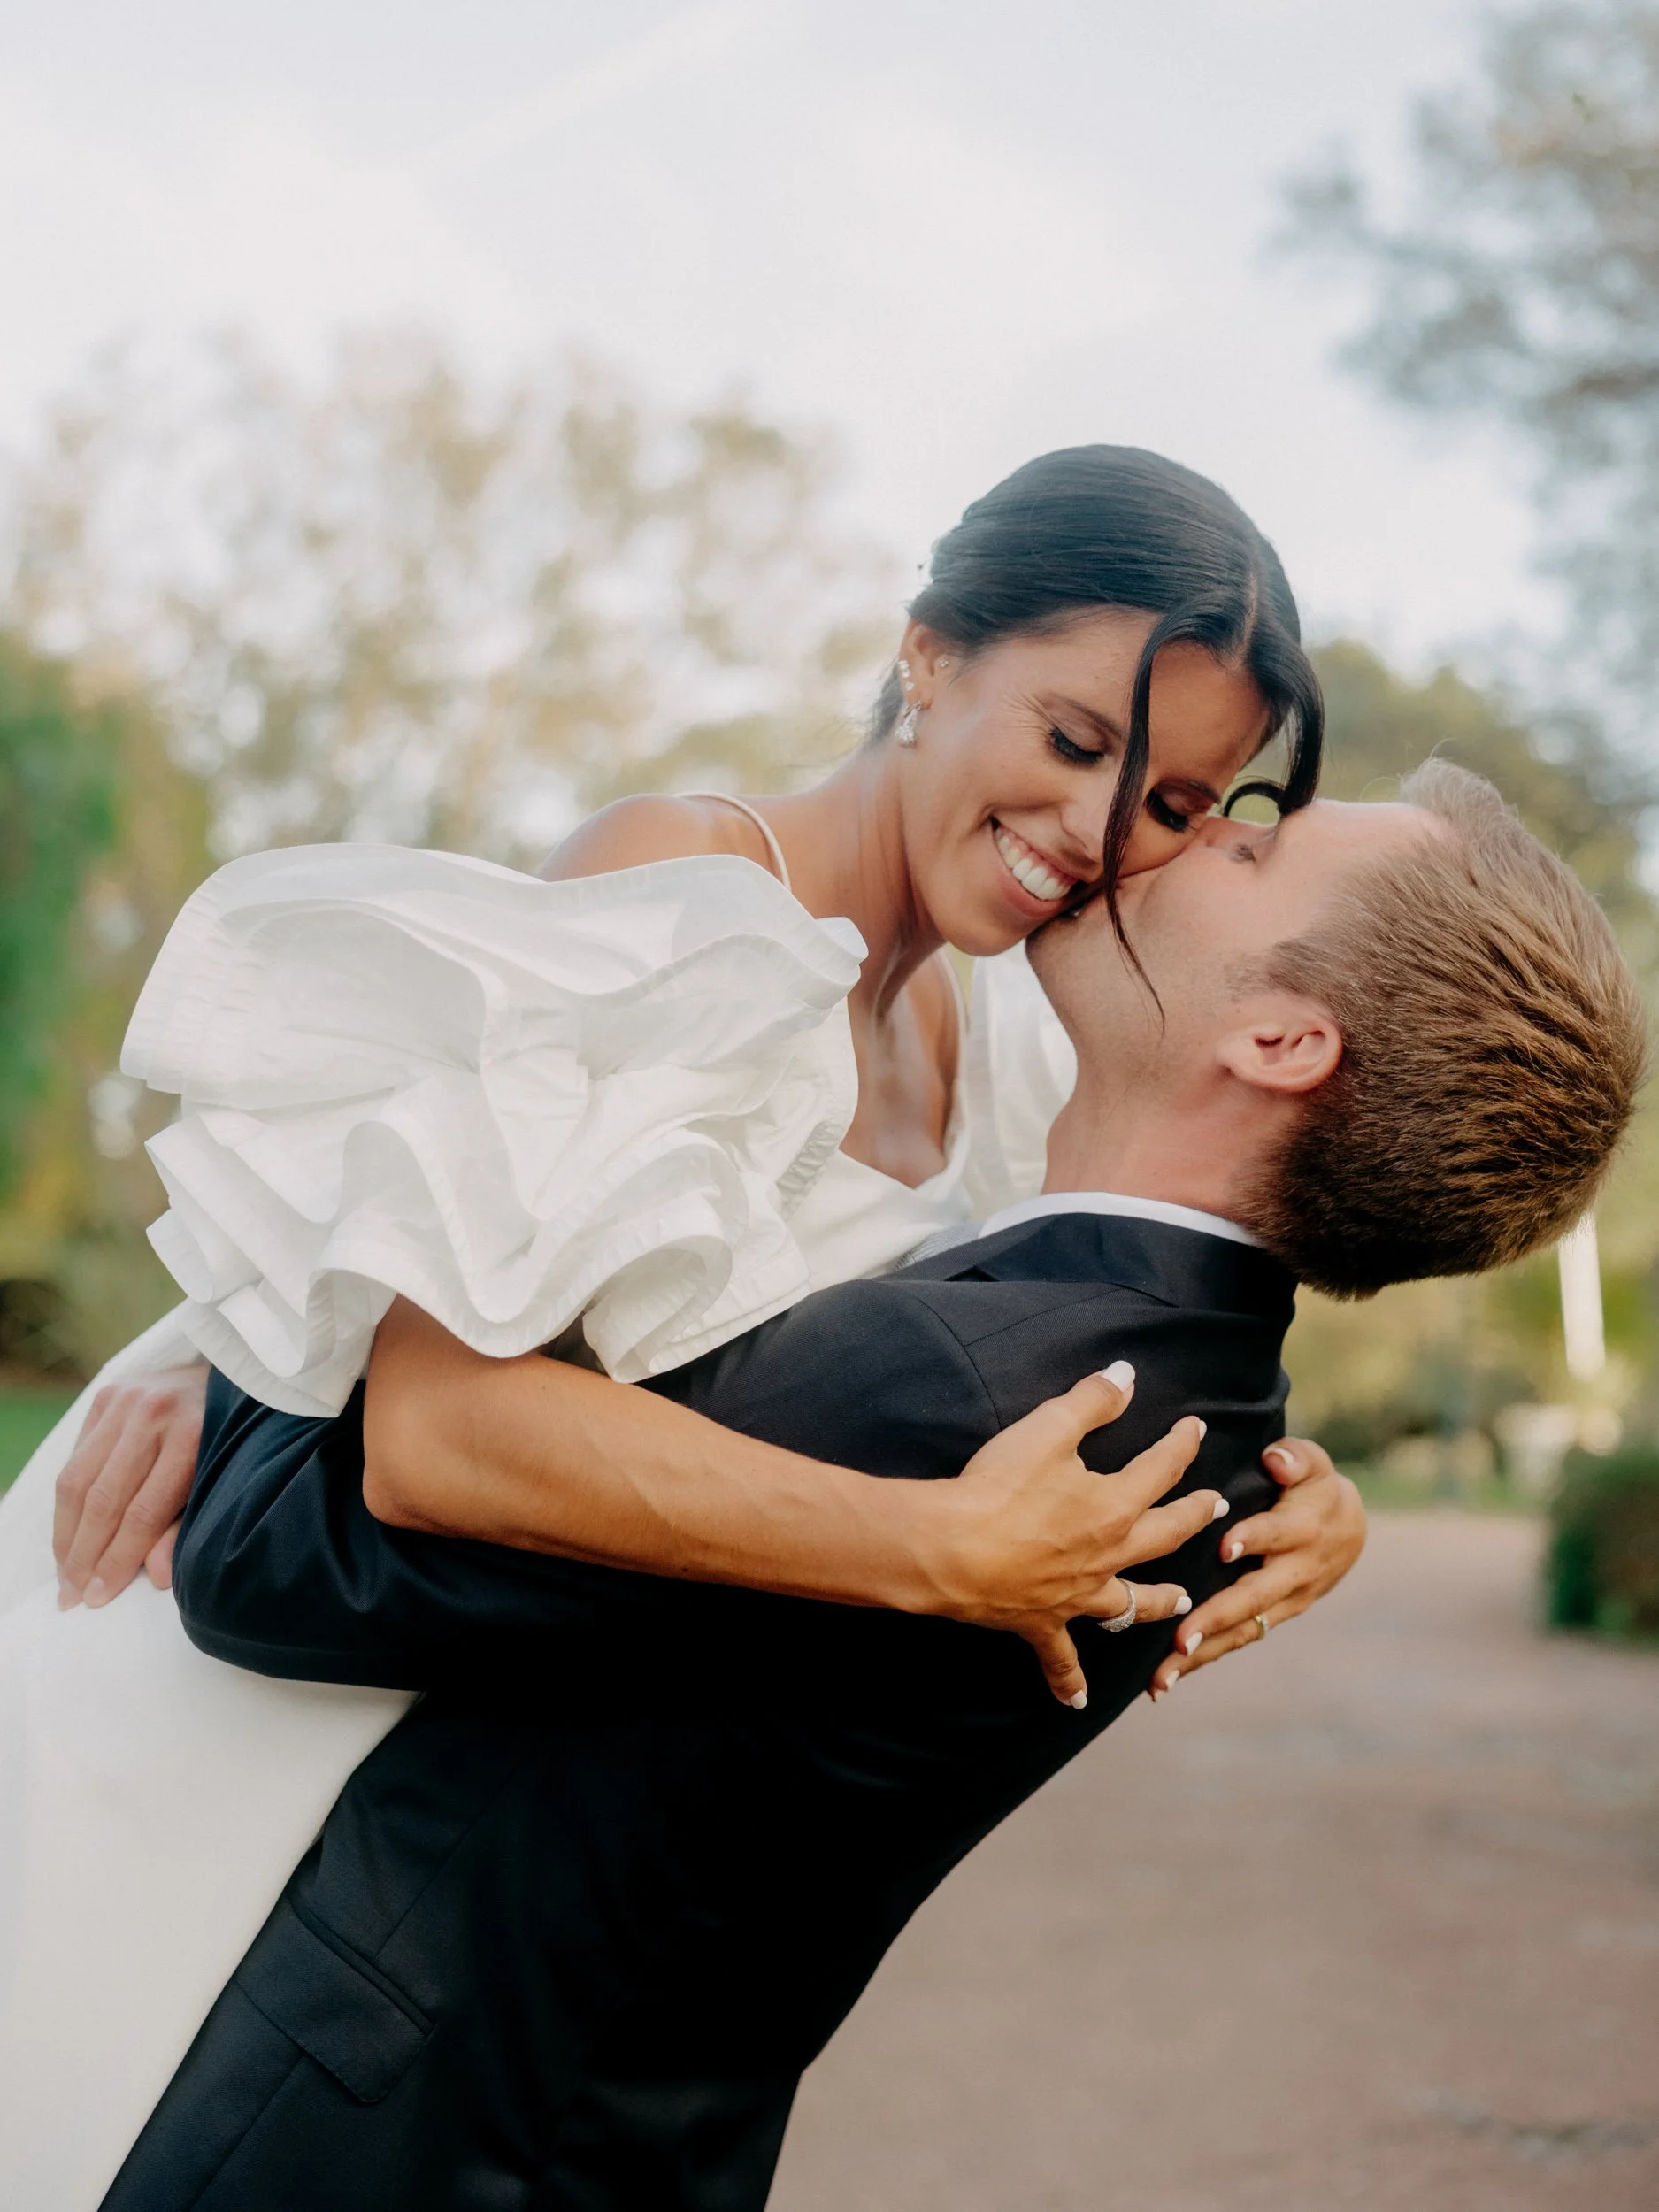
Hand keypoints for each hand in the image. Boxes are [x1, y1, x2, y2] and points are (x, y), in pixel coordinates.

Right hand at [53, 1366, 208, 1607]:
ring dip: (65, 1535)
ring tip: (64, 1575)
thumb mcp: (222, 1483)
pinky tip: (68, 1535)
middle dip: (83, 1556)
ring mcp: (126, 1399)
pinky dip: (67, 1502)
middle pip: (103, 1500)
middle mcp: (154, 1413)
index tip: (98, 1599)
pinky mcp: (107, 1394)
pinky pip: (75, 1458)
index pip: (142, 1513)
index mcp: (192, 1436)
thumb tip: (154, 1578)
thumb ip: (186, 1528)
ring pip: (77, 1480)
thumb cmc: (230, 1441)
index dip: (116, 1561)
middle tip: (71, 1597)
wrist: (233, 1377)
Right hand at [920, 1365, 1226, 1708]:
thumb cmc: (998, 1487)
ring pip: (1132, 1601)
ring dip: (1160, 1600)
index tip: (1196, 1429)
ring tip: (1183, 1601)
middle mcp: (1108, 1555)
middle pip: (1165, 1536)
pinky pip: (1060, 1659)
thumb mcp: (1047, 1429)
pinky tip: (1078, 1702)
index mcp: (1115, 1505)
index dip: (1181, 1445)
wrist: (951, 1550)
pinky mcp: (1042, 1624)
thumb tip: (1126, 1375)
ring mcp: (1078, 1595)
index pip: (1161, 1469)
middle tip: (1216, 1506)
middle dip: (1194, 1517)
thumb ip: (1091, 1401)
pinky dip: (1070, 1682)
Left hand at [1148, 1435, 1364, 1696]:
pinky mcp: (1269, 1619)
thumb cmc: (1314, 1487)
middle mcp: (1293, 1573)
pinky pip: (1235, 1640)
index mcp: (1301, 1530)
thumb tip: (1275, 1459)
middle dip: (1217, 1618)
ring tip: (1163, 1678)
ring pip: (1241, 1630)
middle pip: (1254, 1597)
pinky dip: (1202, 1660)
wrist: (1348, 1531)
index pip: (1276, 1534)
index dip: (1254, 1538)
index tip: (1225, 1547)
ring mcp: (1282, 1603)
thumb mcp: (1313, 1464)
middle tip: (1181, 1638)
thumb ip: (1295, 1458)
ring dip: (1202, 1654)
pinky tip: (1165, 1680)